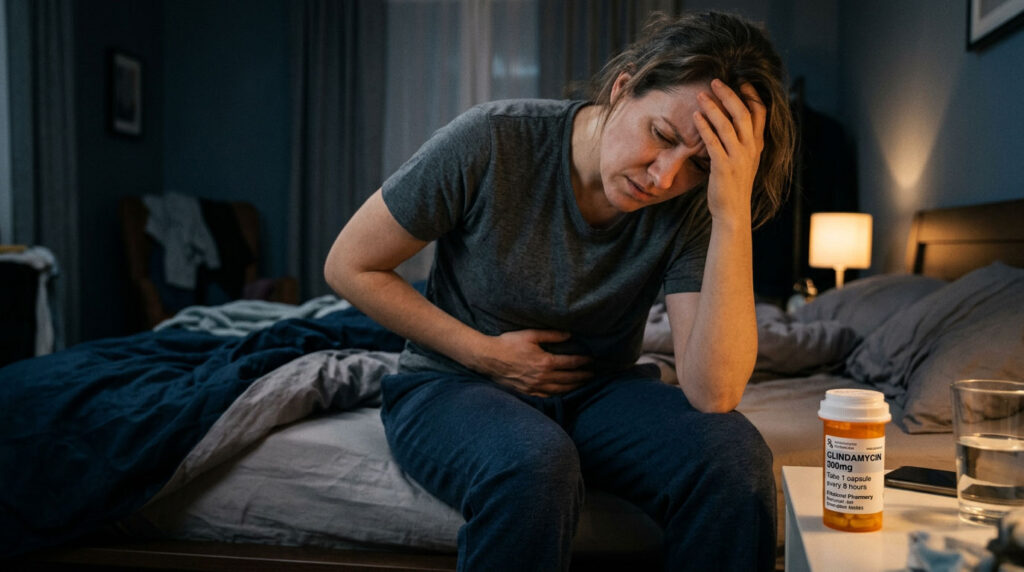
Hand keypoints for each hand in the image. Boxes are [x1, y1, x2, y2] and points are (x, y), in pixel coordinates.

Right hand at [475, 329, 592, 396]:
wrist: (488, 358)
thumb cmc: (508, 344)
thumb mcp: (530, 335)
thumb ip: (551, 335)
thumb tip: (569, 335)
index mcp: (545, 362)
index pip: (571, 363)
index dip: (583, 362)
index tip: (592, 360)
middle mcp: (543, 377)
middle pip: (569, 379)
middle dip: (583, 376)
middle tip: (593, 374)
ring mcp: (535, 387)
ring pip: (560, 390)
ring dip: (574, 387)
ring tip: (582, 384)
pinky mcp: (527, 393)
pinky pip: (548, 396)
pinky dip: (559, 395)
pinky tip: (563, 393)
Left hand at [692, 80, 765, 223]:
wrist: (732, 212)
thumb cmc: (734, 186)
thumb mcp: (744, 161)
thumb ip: (743, 142)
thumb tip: (733, 124)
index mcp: (757, 145)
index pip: (760, 113)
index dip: (752, 95)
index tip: (741, 81)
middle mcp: (750, 149)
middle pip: (743, 113)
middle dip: (729, 94)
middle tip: (715, 81)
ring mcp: (738, 158)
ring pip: (727, 124)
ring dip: (713, 107)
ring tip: (700, 95)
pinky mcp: (723, 167)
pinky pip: (713, 141)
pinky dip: (704, 127)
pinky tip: (696, 116)